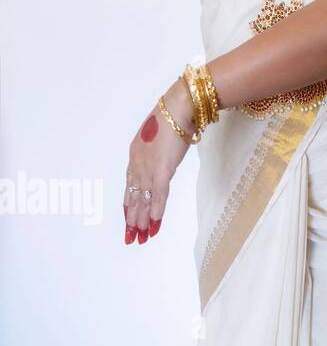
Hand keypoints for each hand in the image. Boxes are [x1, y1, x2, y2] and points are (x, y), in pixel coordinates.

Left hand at [123, 79, 193, 245]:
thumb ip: (162, 149)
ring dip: (143, 221)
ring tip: (142, 238)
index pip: (130, 187)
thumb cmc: (175, 115)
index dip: (129, 205)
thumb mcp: (163, 135)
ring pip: (143, 201)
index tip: (129, 219)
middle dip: (133, 220)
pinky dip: (157, 212)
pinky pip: (158, 197)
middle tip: (132, 238)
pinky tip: (155, 225)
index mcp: (136, 156)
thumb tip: (169, 153)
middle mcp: (137, 165)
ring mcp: (148, 169)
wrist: (179, 107)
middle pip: (133, 198)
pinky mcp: (162, 171)